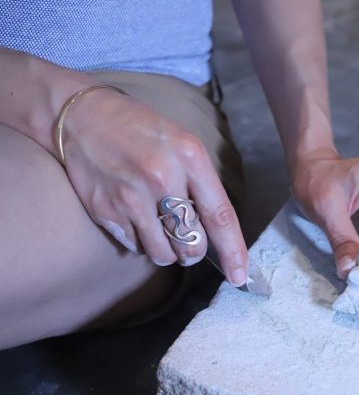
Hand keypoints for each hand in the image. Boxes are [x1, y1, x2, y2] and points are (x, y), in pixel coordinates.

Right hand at [60, 86, 247, 284]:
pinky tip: (134, 215)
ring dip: (166, 250)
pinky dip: (140, 240)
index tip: (240, 277)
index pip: (219, 215)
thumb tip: (216, 233)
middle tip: (185, 237)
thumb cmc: (141, 131)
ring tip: (158, 224)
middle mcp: (161, 177)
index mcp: (189, 158)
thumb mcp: (183, 143)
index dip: (233, 251)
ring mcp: (130, 197)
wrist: (82, 117)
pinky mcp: (105, 210)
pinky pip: (135, 247)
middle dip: (192, 251)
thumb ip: (201, 184)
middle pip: (190, 244)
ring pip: (162, 254)